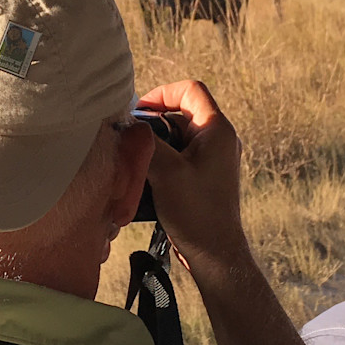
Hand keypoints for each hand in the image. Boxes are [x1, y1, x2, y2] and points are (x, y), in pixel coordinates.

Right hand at [134, 80, 251, 273]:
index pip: (190, 90)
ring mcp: (212, 159)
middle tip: (132, 140)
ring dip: (155, 145)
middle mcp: (218, 140)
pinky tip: (146, 178)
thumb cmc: (197, 213)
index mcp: (217, 130)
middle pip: (180, 114)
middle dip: (153, 124)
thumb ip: (147, 142)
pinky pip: (178, 157)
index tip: (139, 112)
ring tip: (137, 161)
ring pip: (177, 137)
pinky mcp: (204, 177)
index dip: (162, 94)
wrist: (214, 254)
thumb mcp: (166, 172)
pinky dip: (160, 161)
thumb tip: (126, 125)